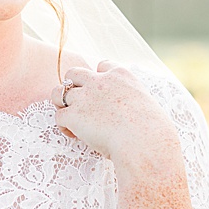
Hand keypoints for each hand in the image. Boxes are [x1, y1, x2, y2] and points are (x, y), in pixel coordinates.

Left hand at [53, 60, 179, 172]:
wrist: (144, 142)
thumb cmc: (150, 130)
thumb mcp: (145, 103)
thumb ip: (129, 98)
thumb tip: (124, 110)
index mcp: (121, 75)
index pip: (102, 65)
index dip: (97, 78)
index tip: (100, 93)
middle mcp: (100, 81)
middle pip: (73, 73)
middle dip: (72, 86)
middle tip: (80, 105)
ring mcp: (84, 97)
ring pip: (58, 92)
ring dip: (61, 104)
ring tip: (71, 118)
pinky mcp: (73, 115)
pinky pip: (58, 116)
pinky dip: (63, 126)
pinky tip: (74, 135)